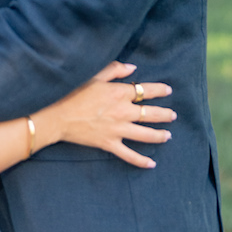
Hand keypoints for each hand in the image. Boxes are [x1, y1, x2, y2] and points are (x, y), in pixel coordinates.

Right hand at [36, 62, 175, 169]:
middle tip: (172, 115)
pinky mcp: (110, 144)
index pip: (146, 90)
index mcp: (119, 93)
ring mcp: (118, 130)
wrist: (59, 118)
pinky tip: (152, 163)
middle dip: (164, 114)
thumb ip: (114, 70)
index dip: (159, 90)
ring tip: (168, 136)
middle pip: (150, 113)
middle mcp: (123, 112)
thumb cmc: (74, 95)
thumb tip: (133, 68)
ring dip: (159, 135)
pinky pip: (129, 155)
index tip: (168, 90)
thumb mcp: (94, 77)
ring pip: (146, 134)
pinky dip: (141, 161)